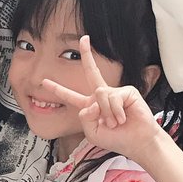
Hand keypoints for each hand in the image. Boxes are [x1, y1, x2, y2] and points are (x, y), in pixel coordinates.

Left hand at [43, 36, 164, 160]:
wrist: (137, 142)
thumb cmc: (117, 139)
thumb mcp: (92, 133)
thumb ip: (84, 118)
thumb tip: (91, 102)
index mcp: (90, 107)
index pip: (71, 96)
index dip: (57, 89)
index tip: (44, 81)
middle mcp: (102, 96)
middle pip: (91, 72)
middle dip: (87, 55)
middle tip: (84, 39)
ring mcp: (114, 92)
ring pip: (99, 94)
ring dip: (106, 114)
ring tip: (114, 124)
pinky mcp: (127, 91)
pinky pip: (112, 97)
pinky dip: (115, 112)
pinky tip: (123, 119)